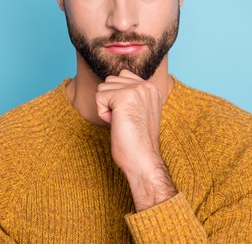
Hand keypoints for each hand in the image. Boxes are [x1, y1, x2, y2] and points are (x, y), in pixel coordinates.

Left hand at [96, 70, 176, 210]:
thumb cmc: (137, 142)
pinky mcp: (124, 96)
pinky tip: (117, 124)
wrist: (143, 159)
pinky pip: (99, 98)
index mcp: (153, 89)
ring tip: (122, 122)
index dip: (117, 98)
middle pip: (110, 81)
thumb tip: (110, 84)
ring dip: (106, 107)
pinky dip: (103, 114)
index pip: (123, 76)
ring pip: (103, 88)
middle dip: (111, 101)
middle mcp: (147, 86)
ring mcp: (137, 89)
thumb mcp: (138, 112)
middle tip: (126, 121)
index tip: (130, 117)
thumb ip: (130, 95)